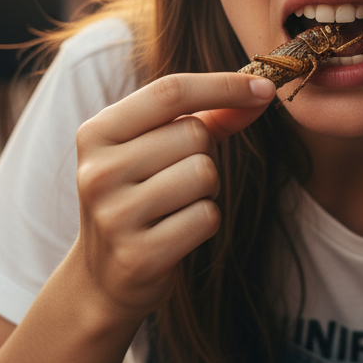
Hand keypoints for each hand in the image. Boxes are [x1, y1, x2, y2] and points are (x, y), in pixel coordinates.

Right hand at [71, 72, 275, 318]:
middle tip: (177, 179)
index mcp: (97, 133)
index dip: (224, 85)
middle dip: (205, 153)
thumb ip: (208, 118)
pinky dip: (204, 221)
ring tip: (175, 206)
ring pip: (204, 173)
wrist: (103, 277)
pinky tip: (175, 233)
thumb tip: (261, 92)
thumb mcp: (156, 149)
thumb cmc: (141, 197)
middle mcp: (98, 171)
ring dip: (207, 190)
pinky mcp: (138, 255)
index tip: (265, 88)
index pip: (170, 91)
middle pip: (195, 134)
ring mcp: (114, 215)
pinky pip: (207, 216)